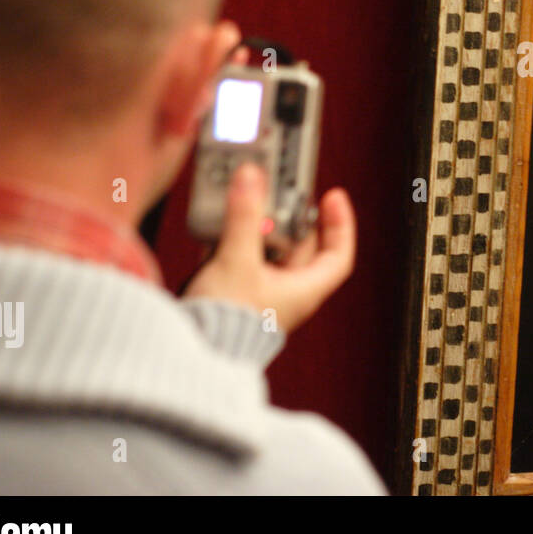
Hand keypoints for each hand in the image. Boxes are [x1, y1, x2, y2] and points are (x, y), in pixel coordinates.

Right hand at [184, 162, 356, 332]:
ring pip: (270, 254)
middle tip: (284, 193)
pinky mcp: (236, 297)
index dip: (340, 225)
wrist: (192, 354)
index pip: (338, 256)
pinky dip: (237, 243)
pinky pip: (243, 263)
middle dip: (293, 219)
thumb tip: (252, 179)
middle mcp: (288, 295)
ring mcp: (262, 297)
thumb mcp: (238, 260)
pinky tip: (221, 227)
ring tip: (251, 204)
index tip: (333, 198)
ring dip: (261, 229)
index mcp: (304, 291)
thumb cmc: (224, 323)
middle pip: (302, 249)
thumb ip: (244, 218)